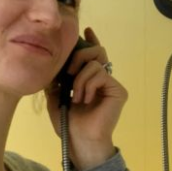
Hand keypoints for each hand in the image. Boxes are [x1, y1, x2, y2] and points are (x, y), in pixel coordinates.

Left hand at [45, 26, 125, 170]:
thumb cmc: (68, 122)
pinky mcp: (118, 91)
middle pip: (96, 51)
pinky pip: (101, 74)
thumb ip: (56, 78)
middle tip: (68, 73)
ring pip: (95, 63)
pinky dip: (88, 85)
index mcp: (89, 79)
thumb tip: (52, 60)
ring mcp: (111, 84)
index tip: (86, 30)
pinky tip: (84, 99)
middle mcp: (102, 78)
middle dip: (79, 56)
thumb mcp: (56, 95)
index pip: (92, 55)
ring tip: (75, 96)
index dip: (90, 41)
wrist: (78, 140)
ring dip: (80, 78)